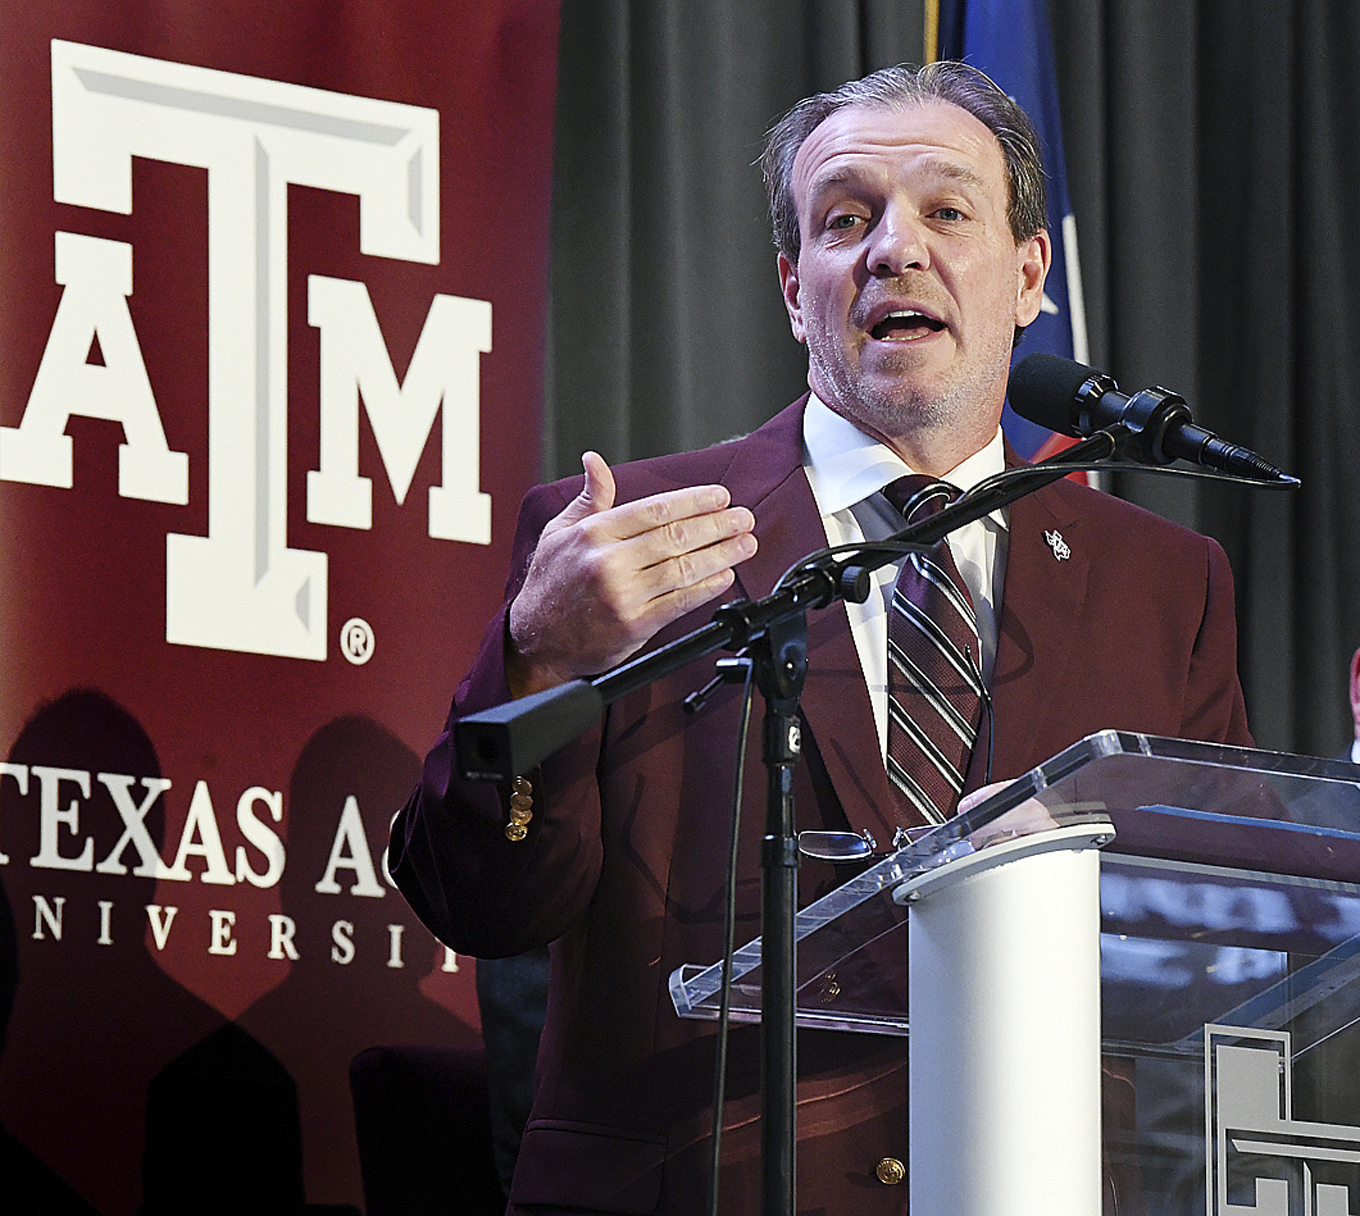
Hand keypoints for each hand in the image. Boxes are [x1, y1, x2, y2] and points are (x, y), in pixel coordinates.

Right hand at [506, 452, 757, 695]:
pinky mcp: (634, 625)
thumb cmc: (551, 585)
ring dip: (721, 554)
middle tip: (743, 518)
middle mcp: (608, 562)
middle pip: (674, 536)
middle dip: (717, 525)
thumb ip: (589, 498)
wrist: (537, 640)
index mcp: (593, 534)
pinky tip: (725, 576)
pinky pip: (679, 602)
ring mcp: (622, 595)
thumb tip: (596, 461)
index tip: (720, 497)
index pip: (654, 510)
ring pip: (682, 568)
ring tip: (745, 544)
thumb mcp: (560, 532)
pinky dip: (706, 588)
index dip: (693, 501)